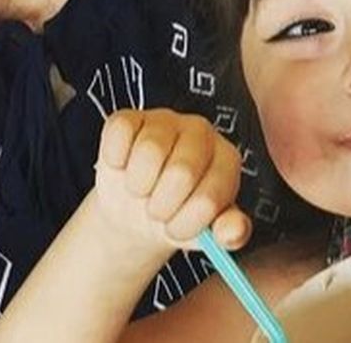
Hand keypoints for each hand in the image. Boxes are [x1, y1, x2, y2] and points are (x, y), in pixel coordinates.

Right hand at [94, 109, 251, 256]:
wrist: (136, 208)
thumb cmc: (177, 214)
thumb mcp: (205, 231)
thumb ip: (228, 232)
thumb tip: (234, 231)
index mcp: (227, 160)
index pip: (209, 199)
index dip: (184, 225)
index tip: (176, 227)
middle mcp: (202, 132)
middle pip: (181, 173)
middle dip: (161, 207)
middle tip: (157, 210)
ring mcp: (166, 119)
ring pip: (150, 151)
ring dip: (138, 186)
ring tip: (142, 190)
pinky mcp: (131, 117)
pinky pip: (121, 133)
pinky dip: (116, 160)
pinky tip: (124, 168)